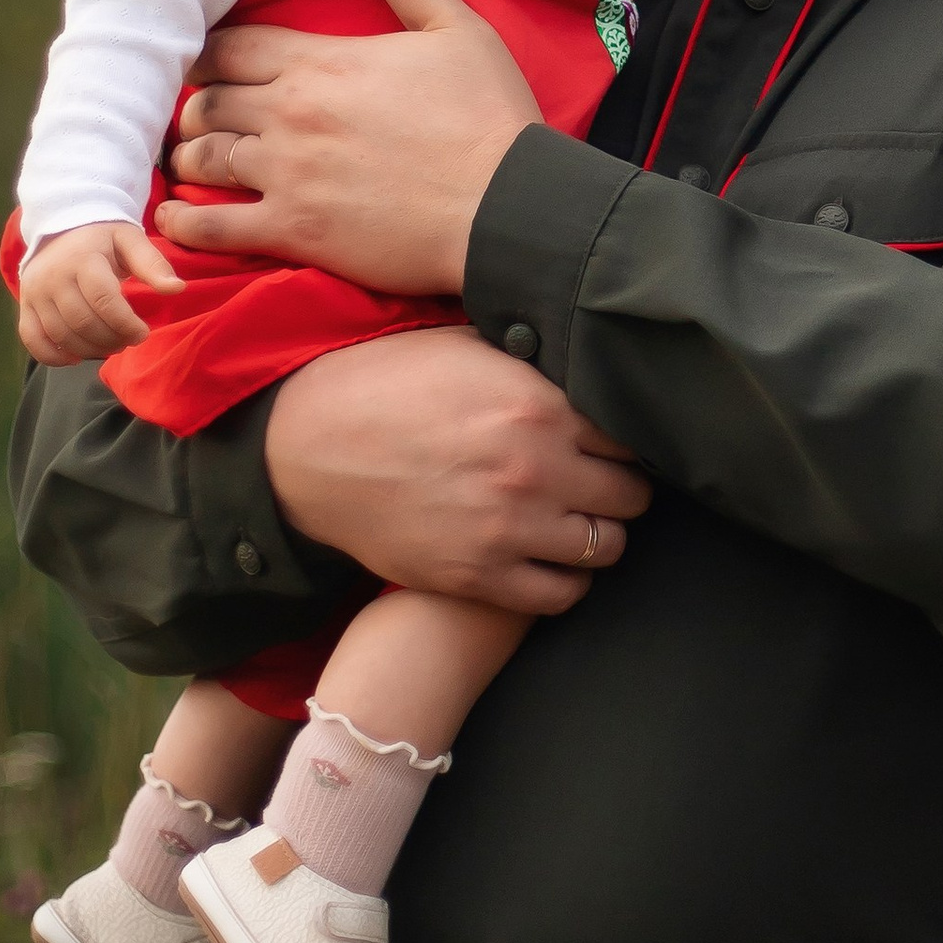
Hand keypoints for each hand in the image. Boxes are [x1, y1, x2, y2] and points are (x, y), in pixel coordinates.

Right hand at [17, 219, 181, 363]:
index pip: (104, 300)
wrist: (61, 227)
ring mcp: (34, 292)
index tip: (143, 333)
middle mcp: (53, 277)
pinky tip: (77, 357)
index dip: (126, 323)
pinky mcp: (24, 305)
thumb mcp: (130, 240)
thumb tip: (177, 289)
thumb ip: (153, 264)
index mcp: (82, 259)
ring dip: (90, 349)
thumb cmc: (103, 237)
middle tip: (129, 341)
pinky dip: (53, 356)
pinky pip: (32, 340)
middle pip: (83, 323)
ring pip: (61, 335)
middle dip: (112, 339)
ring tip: (111, 345)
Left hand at [158, 0, 538, 293]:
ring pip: (200, 158)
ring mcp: (285, 175)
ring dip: (189, 158)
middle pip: (206, 102)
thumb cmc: (487, 118)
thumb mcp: (457, 31)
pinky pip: (212, 228)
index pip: (230, 45)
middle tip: (204, 116)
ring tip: (191, 162)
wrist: (506, 207)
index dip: (208, 52)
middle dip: (197, 106)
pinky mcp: (293, 230)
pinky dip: (184, 223)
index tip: (205, 62)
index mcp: (320, 61)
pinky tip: (175, 218)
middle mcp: (289, 113)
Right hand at [263, 329, 651, 615]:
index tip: (616, 445)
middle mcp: (536, 469)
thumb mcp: (469, 348)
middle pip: (632, 496)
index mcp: (541, 405)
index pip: (632, 436)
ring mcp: (509, 528)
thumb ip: (535, 363)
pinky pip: (560, 595)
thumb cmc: (389, 383)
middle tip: (602, 486)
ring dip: (600, 536)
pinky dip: (566, 581)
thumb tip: (585, 360)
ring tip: (579, 523)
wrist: (310, 444)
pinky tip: (552, 561)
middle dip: (623, 490)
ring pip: (606, 548)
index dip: (627, 441)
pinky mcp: (478, 576)